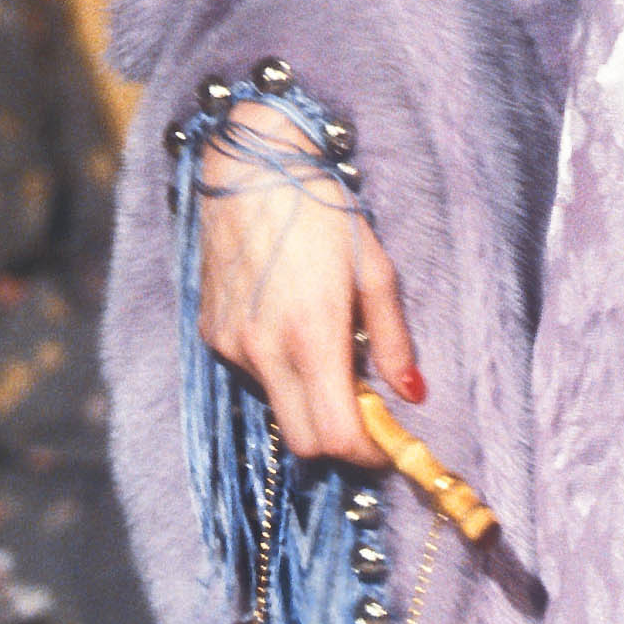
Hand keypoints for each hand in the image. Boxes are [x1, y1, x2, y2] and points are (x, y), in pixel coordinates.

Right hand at [196, 104, 422, 466]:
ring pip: (275, 406)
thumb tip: (413, 395)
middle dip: (338, 440)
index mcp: (312, 336)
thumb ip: (392, 339)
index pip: (334, 437)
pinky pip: (251, 374)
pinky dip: (279, 369)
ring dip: (308, 398)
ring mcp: (230, 345)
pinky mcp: (209, 333)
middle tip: (365, 413)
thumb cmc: (324, 212)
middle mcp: (264, 351)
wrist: (250, 170)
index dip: (364, 454)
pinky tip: (291, 323)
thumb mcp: (376, 270)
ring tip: (329, 345)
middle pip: (301, 441)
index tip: (387, 445)